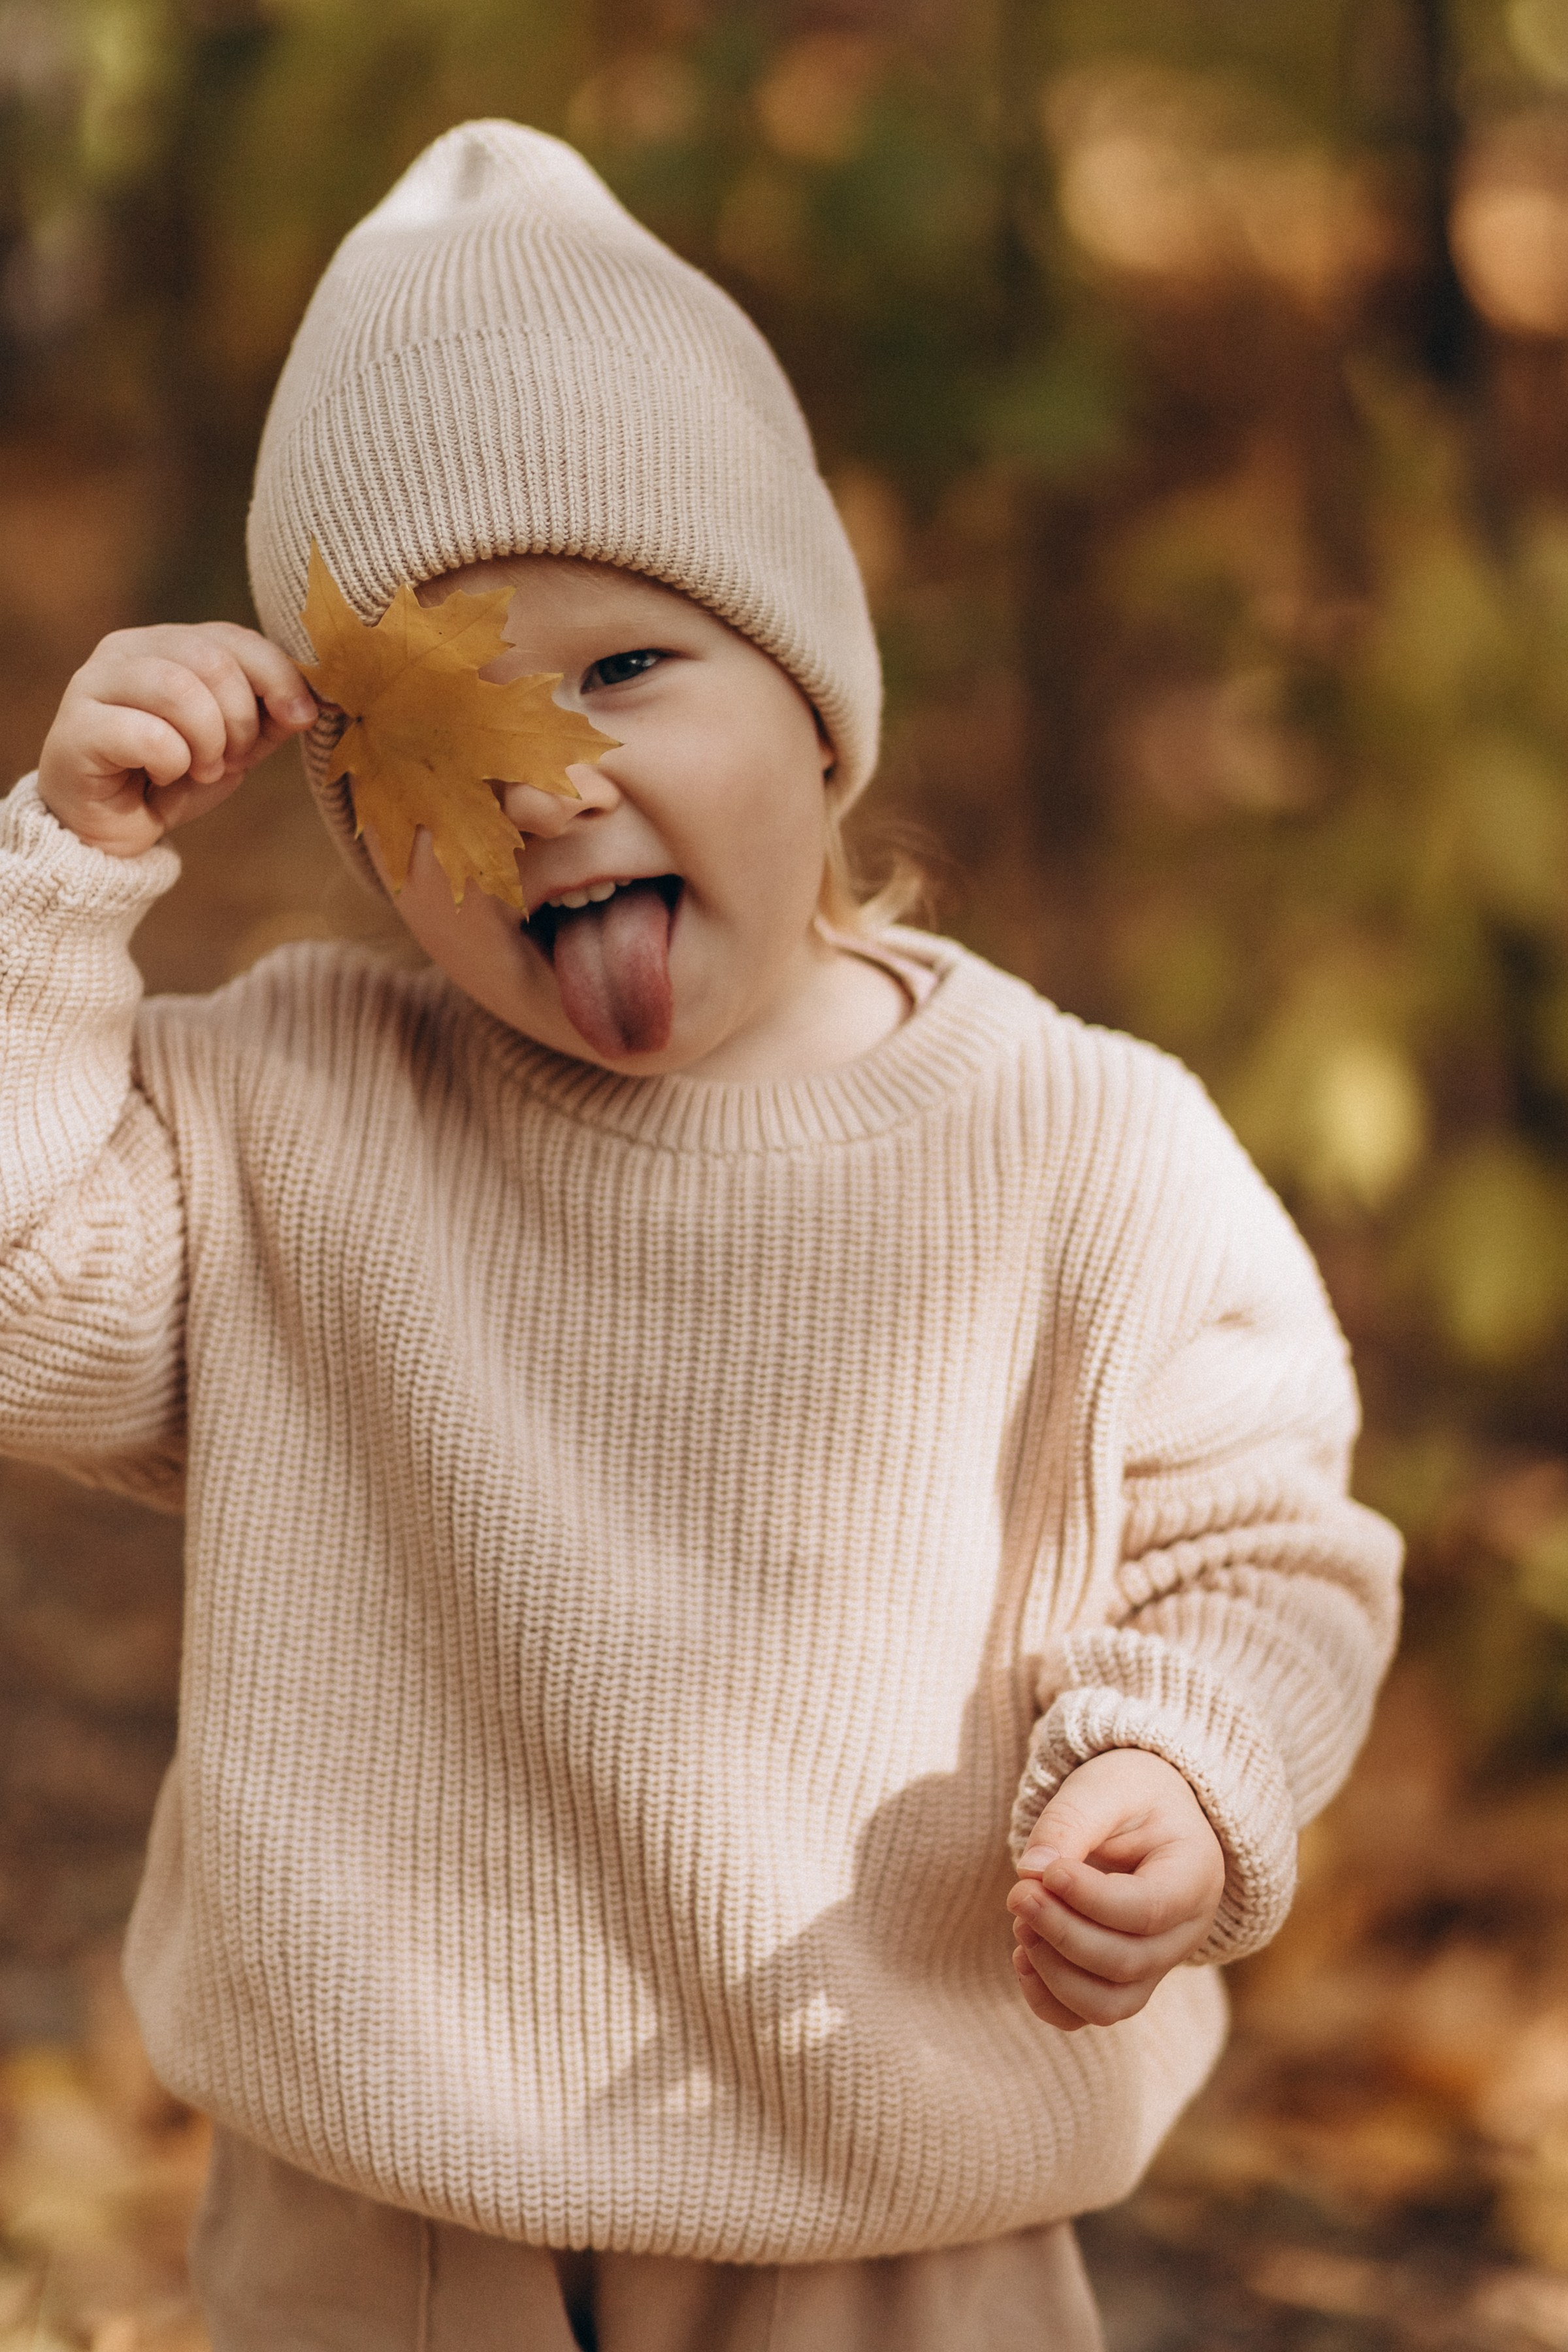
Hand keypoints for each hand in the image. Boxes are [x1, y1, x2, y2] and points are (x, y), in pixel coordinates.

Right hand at [38, 623, 317, 856]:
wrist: (109, 830)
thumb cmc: (170, 779)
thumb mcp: (235, 747)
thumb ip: (268, 719)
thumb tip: (307, 705)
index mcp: (167, 642)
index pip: (234, 637)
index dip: (278, 676)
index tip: (300, 718)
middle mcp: (126, 649)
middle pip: (211, 661)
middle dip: (240, 721)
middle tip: (232, 759)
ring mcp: (94, 683)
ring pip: (179, 690)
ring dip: (208, 743)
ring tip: (201, 769)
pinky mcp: (76, 727)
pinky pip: (147, 734)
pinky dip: (171, 763)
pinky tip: (161, 775)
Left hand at [1006, 1749, 1224, 2030]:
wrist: (1145, 1811)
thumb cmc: (1129, 1793)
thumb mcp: (1104, 1786)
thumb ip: (1070, 1822)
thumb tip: (1030, 1872)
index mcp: (1195, 1874)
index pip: (1148, 1910)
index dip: (1089, 1899)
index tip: (1045, 1873)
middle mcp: (1186, 1930)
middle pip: (1128, 1963)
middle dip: (1063, 1934)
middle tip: (1019, 1894)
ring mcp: (1158, 1962)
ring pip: (1110, 2003)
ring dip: (1054, 1973)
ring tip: (1021, 1923)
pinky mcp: (1124, 1979)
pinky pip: (1089, 2014)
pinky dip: (1049, 1999)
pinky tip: (1023, 1956)